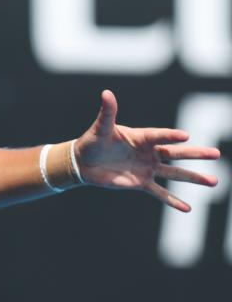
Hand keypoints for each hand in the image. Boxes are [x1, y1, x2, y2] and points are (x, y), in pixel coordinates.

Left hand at [76, 90, 220, 211]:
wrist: (83, 163)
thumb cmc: (93, 141)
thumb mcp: (101, 128)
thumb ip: (108, 112)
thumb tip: (106, 93)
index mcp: (141, 137)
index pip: (159, 136)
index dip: (171, 136)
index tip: (185, 136)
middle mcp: (149, 152)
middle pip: (176, 153)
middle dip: (196, 154)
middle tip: (216, 154)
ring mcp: (147, 168)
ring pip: (174, 173)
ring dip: (193, 178)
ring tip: (213, 181)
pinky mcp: (141, 182)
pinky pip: (159, 193)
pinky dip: (173, 200)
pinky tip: (187, 208)